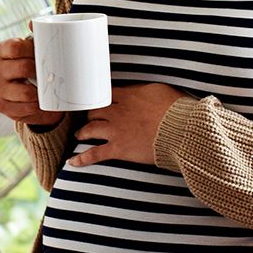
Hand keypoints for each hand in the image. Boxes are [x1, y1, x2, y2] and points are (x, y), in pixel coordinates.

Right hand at [0, 36, 65, 128]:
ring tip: (47, 90)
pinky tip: (39, 103)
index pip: (13, 47)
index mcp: (1, 50)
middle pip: (21, 68)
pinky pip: (22, 109)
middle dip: (39, 71)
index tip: (43, 53)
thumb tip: (33, 24)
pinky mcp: (1, 106)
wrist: (33, 92)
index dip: (30, 50)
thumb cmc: (36, 65)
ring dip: (39, 92)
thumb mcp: (36, 49)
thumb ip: (37, 35)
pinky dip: (34, 107)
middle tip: (49, 73)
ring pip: (23, 92)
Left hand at [71, 83, 186, 166]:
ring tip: (80, 135)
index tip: (97, 101)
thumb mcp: (160, 91)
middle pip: (95, 111)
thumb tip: (142, 92)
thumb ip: (146, 91)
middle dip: (90, 115)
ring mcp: (116, 130)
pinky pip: (94, 154)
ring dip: (83, 132)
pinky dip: (82, 158)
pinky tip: (72, 162)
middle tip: (89, 119)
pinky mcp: (118, 148)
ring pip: (90, 129)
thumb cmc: (176, 110)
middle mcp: (118, 111)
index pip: (107, 95)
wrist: (180, 129)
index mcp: (128, 96)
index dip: (100, 98)